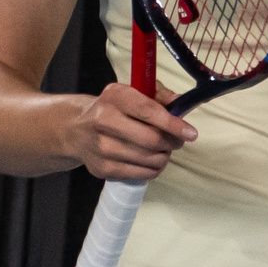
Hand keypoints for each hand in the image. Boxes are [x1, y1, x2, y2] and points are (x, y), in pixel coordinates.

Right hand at [66, 82, 196, 180]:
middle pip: (150, 140)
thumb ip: (159, 95)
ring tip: (163, 150)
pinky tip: (152, 161)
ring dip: (164, 156)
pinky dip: (154, 169)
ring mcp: (101, 147)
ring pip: (148, 159)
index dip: (172, 124)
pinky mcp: (102, 168)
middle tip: (178, 141)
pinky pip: (140, 174)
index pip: (148, 111)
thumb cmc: (113, 109)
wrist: (76, 130)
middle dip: (172, 142)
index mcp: (114, 97)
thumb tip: (181, 104)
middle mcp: (104, 120)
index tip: (190, 133)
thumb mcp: (131, 92)